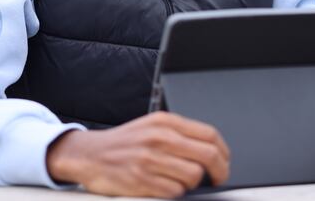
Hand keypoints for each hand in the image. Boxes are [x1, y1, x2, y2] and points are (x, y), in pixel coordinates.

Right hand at [46, 111, 229, 197]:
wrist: (89, 154)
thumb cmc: (124, 142)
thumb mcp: (152, 126)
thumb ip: (179, 134)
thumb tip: (212, 150)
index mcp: (165, 121)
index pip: (209, 134)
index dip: (224, 151)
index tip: (225, 161)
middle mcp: (159, 137)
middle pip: (208, 155)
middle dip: (219, 171)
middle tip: (217, 179)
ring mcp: (150, 159)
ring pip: (193, 176)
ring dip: (191, 183)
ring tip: (179, 180)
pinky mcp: (141, 179)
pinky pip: (174, 192)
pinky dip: (174, 193)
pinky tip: (163, 186)